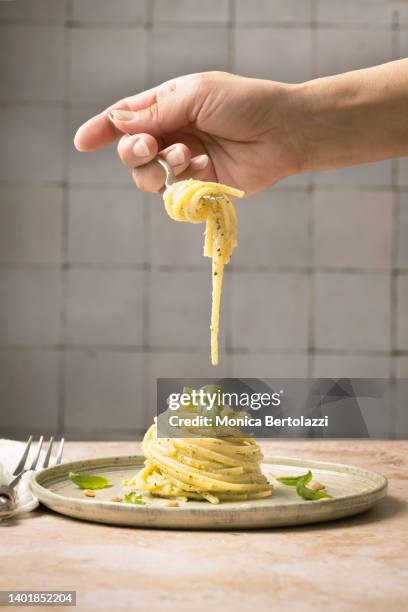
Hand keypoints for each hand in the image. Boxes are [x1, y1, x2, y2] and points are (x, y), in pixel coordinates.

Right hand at [74, 71, 300, 195]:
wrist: (283, 132)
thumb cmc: (244, 104)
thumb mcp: (195, 96)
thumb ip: (156, 113)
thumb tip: (118, 121)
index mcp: (168, 106)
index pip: (126, 118)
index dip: (103, 129)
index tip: (83, 142)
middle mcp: (172, 135)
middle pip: (131, 153)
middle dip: (134, 152)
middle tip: (151, 146)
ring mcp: (185, 163)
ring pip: (148, 178)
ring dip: (160, 169)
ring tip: (187, 156)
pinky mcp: (201, 187)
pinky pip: (174, 194)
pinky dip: (184, 183)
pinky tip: (205, 167)